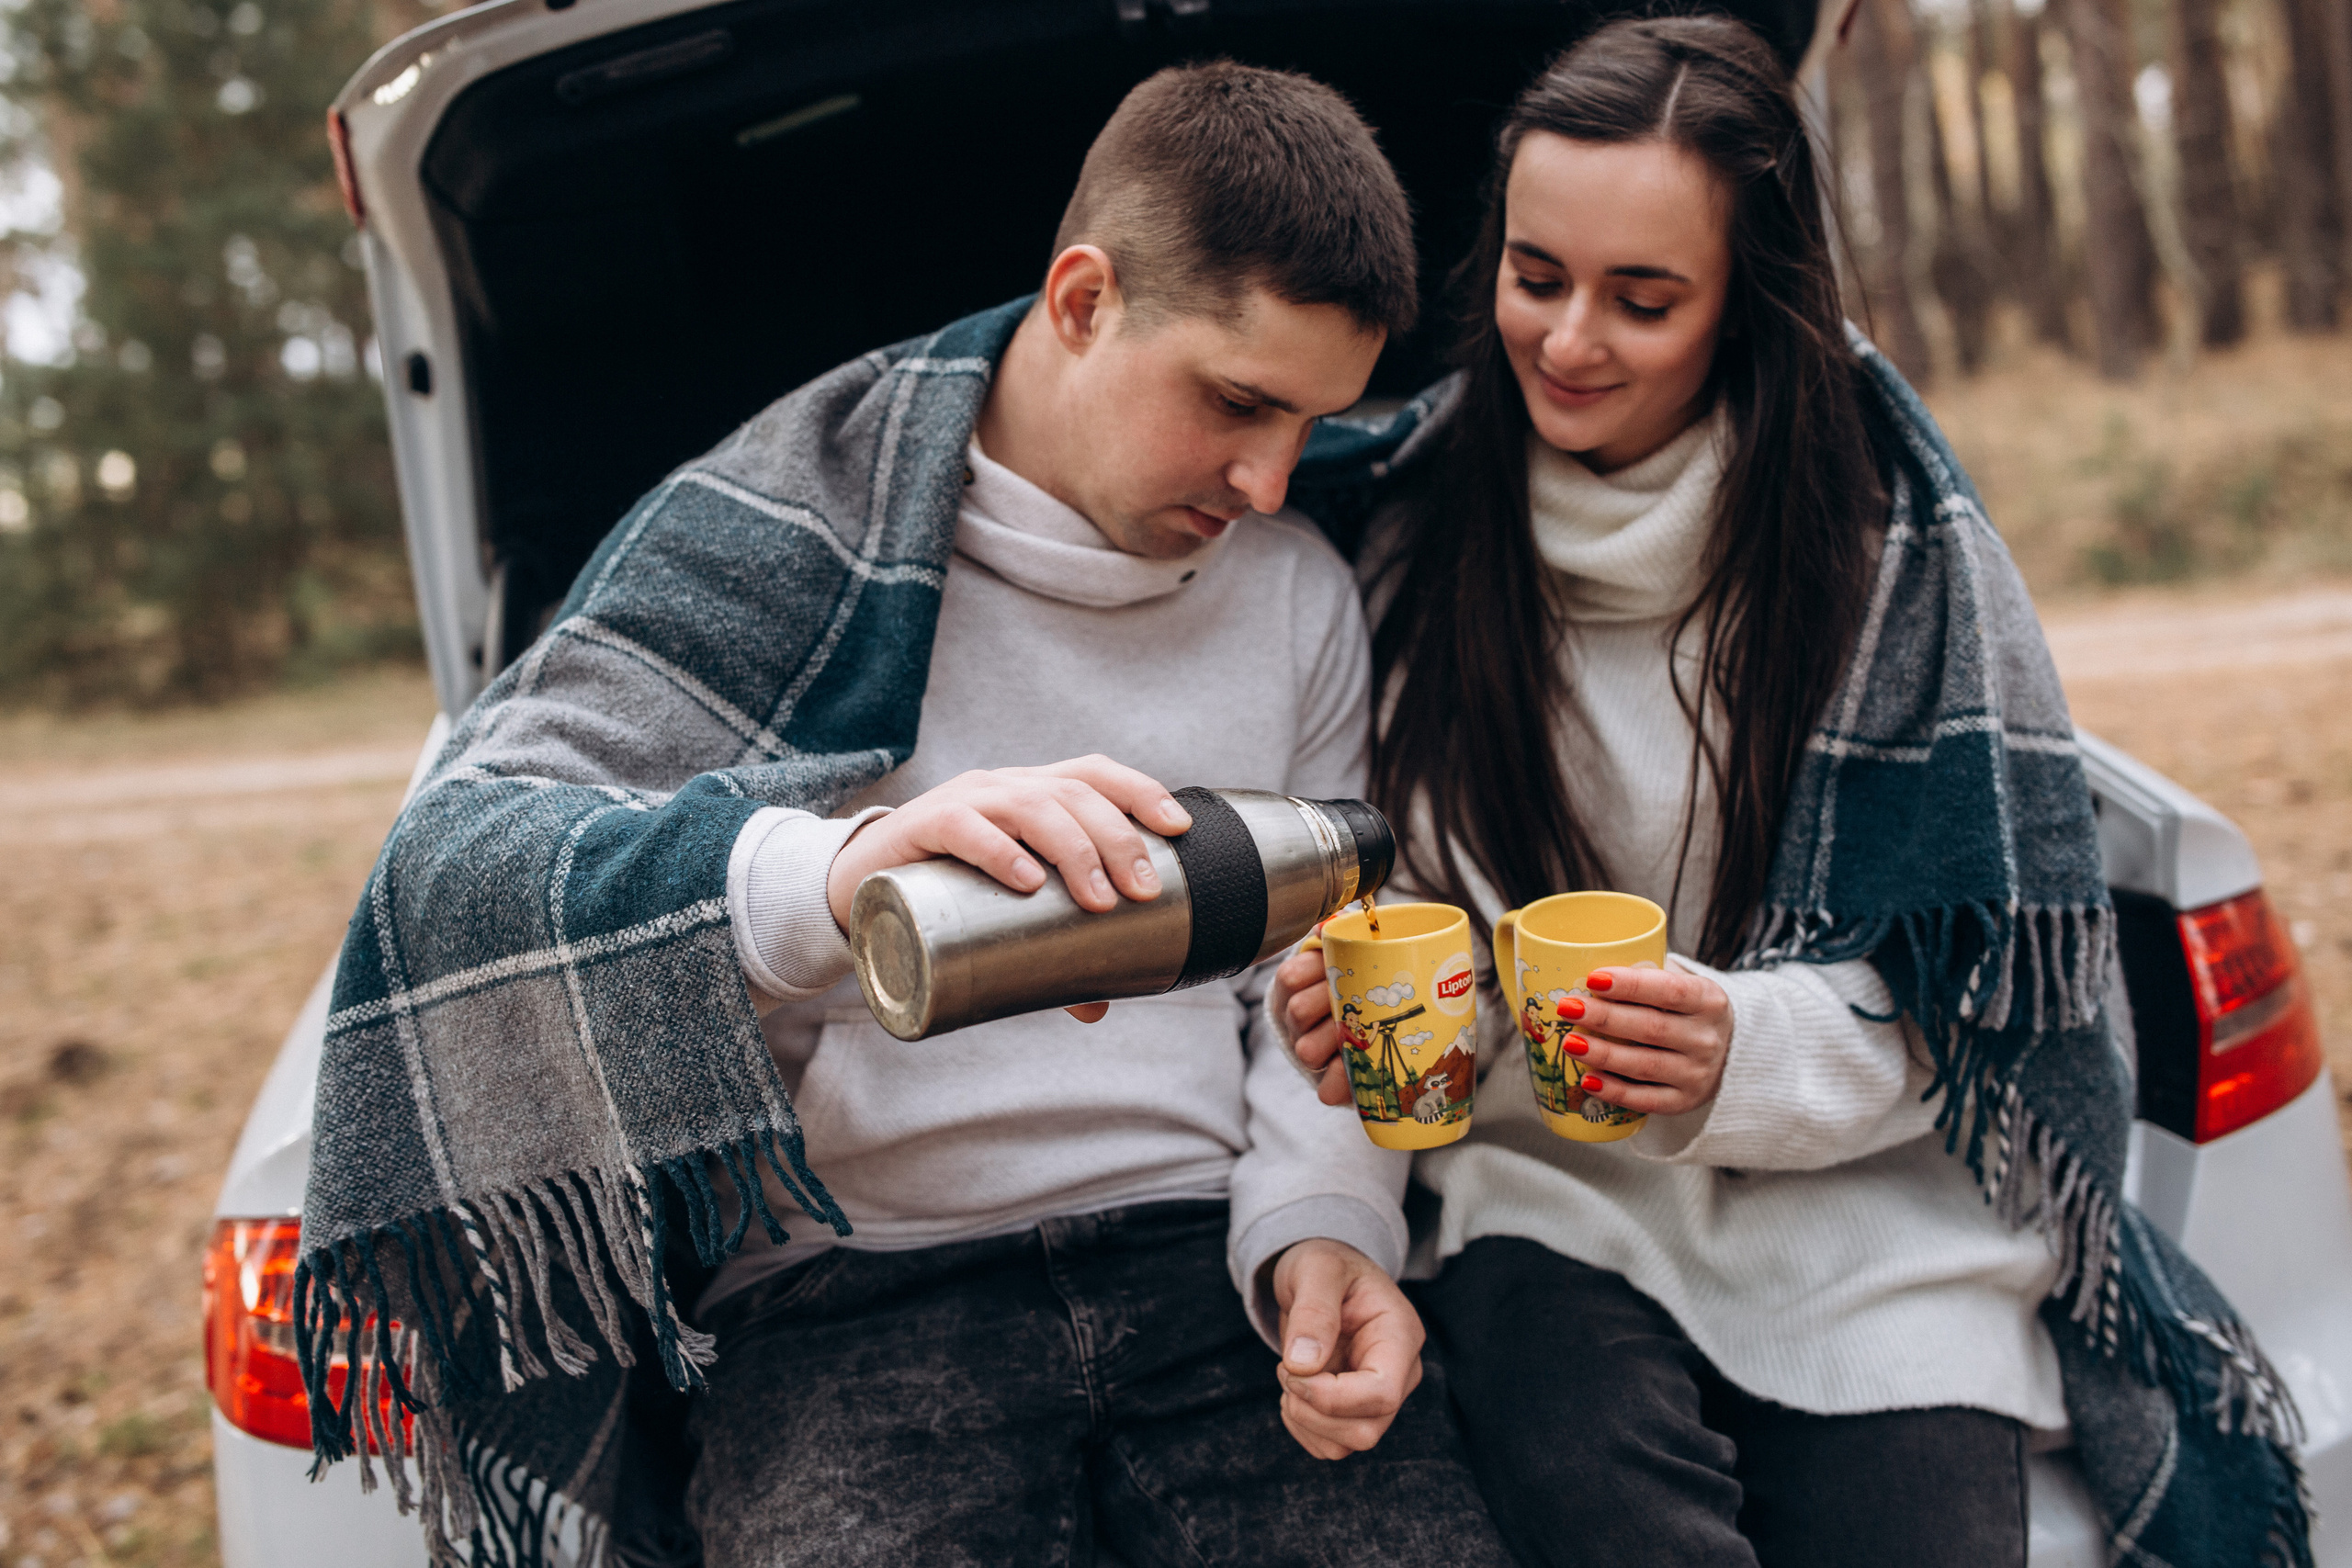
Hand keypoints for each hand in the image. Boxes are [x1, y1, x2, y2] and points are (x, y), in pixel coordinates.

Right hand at [825, 756, 1190, 928]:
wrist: (853, 886)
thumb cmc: (944, 893)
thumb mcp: (1000, 913)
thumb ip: (1047, 954)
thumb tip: (1099, 1008)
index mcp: (1032, 793)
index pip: (1094, 773)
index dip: (1140, 792)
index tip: (1179, 831)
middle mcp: (1003, 787)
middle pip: (1072, 793)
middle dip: (1117, 838)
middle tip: (1143, 892)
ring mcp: (963, 802)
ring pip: (1029, 806)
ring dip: (1073, 848)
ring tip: (1098, 897)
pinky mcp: (920, 827)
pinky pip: (964, 828)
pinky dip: (1000, 853)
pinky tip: (1026, 880)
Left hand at [1271, 1239, 1423, 1459]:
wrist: (1323, 1277)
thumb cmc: (1324, 1265)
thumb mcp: (1316, 1269)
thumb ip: (1313, 1312)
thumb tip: (1303, 1364)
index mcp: (1400, 1336)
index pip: (1382, 1394)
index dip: (1329, 1396)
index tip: (1292, 1369)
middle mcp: (1401, 1374)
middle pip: (1366, 1430)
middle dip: (1312, 1409)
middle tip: (1286, 1368)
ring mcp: (1381, 1397)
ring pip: (1348, 1444)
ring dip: (1304, 1418)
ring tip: (1290, 1374)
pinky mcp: (1359, 1412)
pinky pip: (1331, 1446)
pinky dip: (1302, 1427)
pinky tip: (1295, 1391)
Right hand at [1275, 948, 1355, 1107]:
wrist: (1368, 1019)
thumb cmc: (1352, 980)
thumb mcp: (1341, 954)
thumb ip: (1337, 937)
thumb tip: (1331, 923)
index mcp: (1296, 987)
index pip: (1291, 977)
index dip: (1314, 971)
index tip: (1335, 965)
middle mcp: (1296, 1021)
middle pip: (1298, 1011)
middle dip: (1327, 1003)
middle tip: (1353, 997)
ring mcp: (1309, 1050)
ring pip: (1306, 1049)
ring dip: (1334, 1040)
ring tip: (1358, 1031)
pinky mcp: (1327, 1081)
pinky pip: (1326, 1088)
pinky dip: (1341, 1082)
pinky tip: (1355, 1071)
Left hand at [1563, 964, 1732, 1115]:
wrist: (1727, 1053)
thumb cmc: (1685, 1010)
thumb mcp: (1680, 984)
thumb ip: (1645, 977)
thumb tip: (1582, 971)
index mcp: (1708, 1000)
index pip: (1669, 990)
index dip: (1630, 985)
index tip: (1593, 978)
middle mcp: (1706, 1039)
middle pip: (1651, 1028)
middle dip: (1605, 1018)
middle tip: (1567, 1008)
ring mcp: (1697, 1074)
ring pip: (1645, 1065)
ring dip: (1603, 1054)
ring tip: (1570, 1042)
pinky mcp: (1683, 1102)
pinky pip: (1646, 1100)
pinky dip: (1615, 1091)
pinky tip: (1588, 1079)